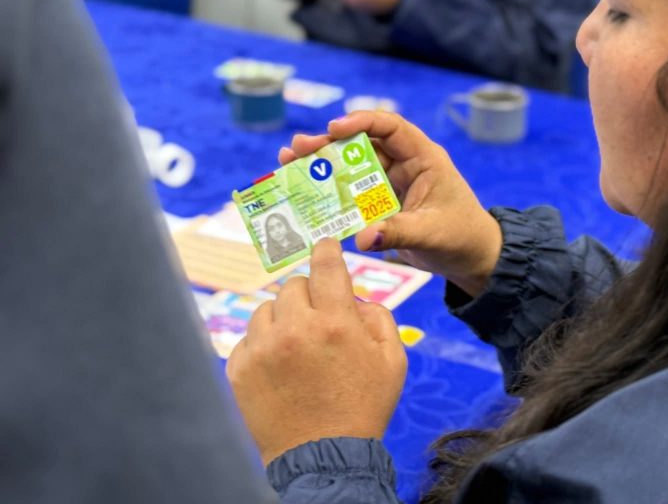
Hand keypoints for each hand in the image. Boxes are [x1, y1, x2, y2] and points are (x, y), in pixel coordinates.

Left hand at [226, 240, 406, 465]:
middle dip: (309, 297)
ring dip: (283, 319)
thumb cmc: (364, 407)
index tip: (323, 244)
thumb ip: (378, 316)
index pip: (326, 265)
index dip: (325, 249)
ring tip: (297, 348)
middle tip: (319, 322)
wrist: (325, 458)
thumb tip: (354, 296)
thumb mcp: (393, 359)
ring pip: (267, 309)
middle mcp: (295, 330)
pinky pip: (248, 338)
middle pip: (294, 286)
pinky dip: (263, 345)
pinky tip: (280, 367)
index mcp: (336, 322)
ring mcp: (263, 350)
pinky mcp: (240, 370)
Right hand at [281, 112, 502, 296]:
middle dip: (328, 144)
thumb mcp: (432, 233)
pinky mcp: (380, 204)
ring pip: (351, 167)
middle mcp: (404, 164)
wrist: (471, 258)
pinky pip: (350, 194)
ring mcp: (390, 184)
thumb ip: (398, 232)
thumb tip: (361, 238)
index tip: (334, 128)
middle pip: (361, 145)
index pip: (392, 127)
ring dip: (321, 165)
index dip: (362, 122)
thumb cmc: (461, 236)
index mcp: (424, 158)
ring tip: (287, 161)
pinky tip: (301, 192)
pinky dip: (327, 193)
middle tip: (297, 148)